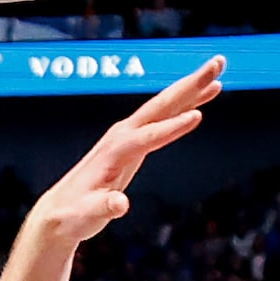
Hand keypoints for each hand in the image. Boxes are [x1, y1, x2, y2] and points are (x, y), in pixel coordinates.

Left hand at [29, 58, 223, 245]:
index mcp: (115, 152)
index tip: (197, 116)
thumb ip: (105, 208)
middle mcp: (122, 134)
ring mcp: (128, 134)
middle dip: (189, 85)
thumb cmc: (74, 215)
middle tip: (216, 64)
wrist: (61, 210)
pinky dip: (184, 104)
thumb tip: (120, 205)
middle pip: (160, 105)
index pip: (147, 137)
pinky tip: (203, 99)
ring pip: (164, 105)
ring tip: (218, 71)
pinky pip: (164, 116)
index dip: (171, 128)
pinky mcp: (135, 140)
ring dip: (191, 87)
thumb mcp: (88, 216)